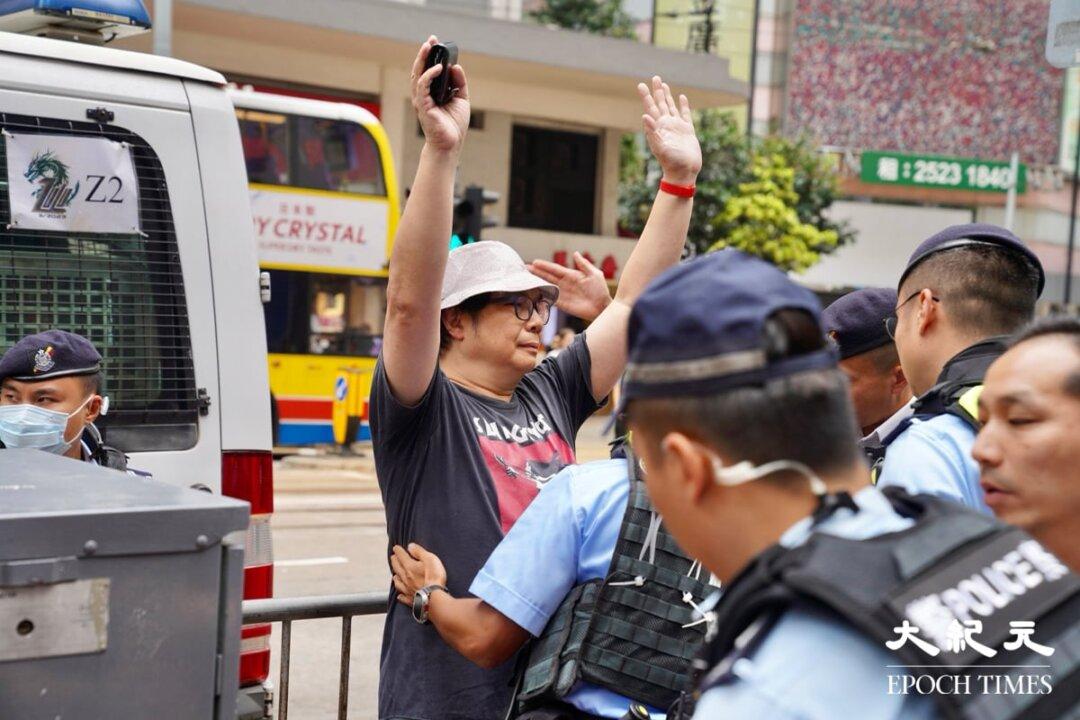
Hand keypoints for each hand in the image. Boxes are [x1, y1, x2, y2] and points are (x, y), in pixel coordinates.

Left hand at [390, 543, 447, 605]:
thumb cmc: (434, 577)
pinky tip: (399, 595)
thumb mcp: (430, 559)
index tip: (395, 548)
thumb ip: (419, 552)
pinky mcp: (411, 600)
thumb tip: (410, 546)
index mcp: (410, 567)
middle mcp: (406, 578)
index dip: (398, 551)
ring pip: (398, 582)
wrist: (435, 598)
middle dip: (394, 561)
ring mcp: (407, 589)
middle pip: (397, 568)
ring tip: (395, 575)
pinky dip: (400, 595)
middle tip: (393, 557)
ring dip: (396, 577)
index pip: (401, 556)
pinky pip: (403, 597)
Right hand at [411, 36, 470, 154]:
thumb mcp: (461, 99)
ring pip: (418, 75)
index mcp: (431, 93)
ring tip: (429, 46)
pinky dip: (429, 75)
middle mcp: (424, 95)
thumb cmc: (454, 125)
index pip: (427, 70)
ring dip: (422, 60)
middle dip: (424, 53)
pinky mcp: (423, 106)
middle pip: (420, 69)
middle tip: (431, 40)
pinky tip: (438, 68)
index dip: (430, 56)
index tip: (435, 42)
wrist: (451, 144)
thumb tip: (456, 66)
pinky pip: (423, 86)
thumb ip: (459, 83)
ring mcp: (421, 100)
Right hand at [529, 253, 611, 321]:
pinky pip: (550, 299)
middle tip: (525, 269)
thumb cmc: (600, 290)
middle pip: (547, 277)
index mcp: (571, 275)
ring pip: (546, 286)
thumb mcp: (594, 274)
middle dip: (536, 272)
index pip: (555, 269)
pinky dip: (542, 296)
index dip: (544, 266)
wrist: (602, 307)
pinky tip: (534, 293)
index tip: (534, 262)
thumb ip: (584, 265)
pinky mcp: (562, 304)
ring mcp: (562, 294)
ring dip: (537, 283)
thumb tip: (575, 253)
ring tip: (526, 279)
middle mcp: (564, 283)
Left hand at [637, 76, 700, 185]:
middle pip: (660, 104)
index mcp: (658, 128)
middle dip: (657, 91)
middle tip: (654, 77)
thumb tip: (644, 116)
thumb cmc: (671, 162)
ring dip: (667, 96)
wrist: (684, 172)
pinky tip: (681, 97)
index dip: (646, 96)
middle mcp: (666, 125)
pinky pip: (685, 114)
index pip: (650, 108)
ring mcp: (677, 127)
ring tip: (663, 84)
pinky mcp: (688, 131)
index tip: (641, 85)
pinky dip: (683, 105)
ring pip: (671, 107)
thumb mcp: (660, 147)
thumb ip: (653, 132)